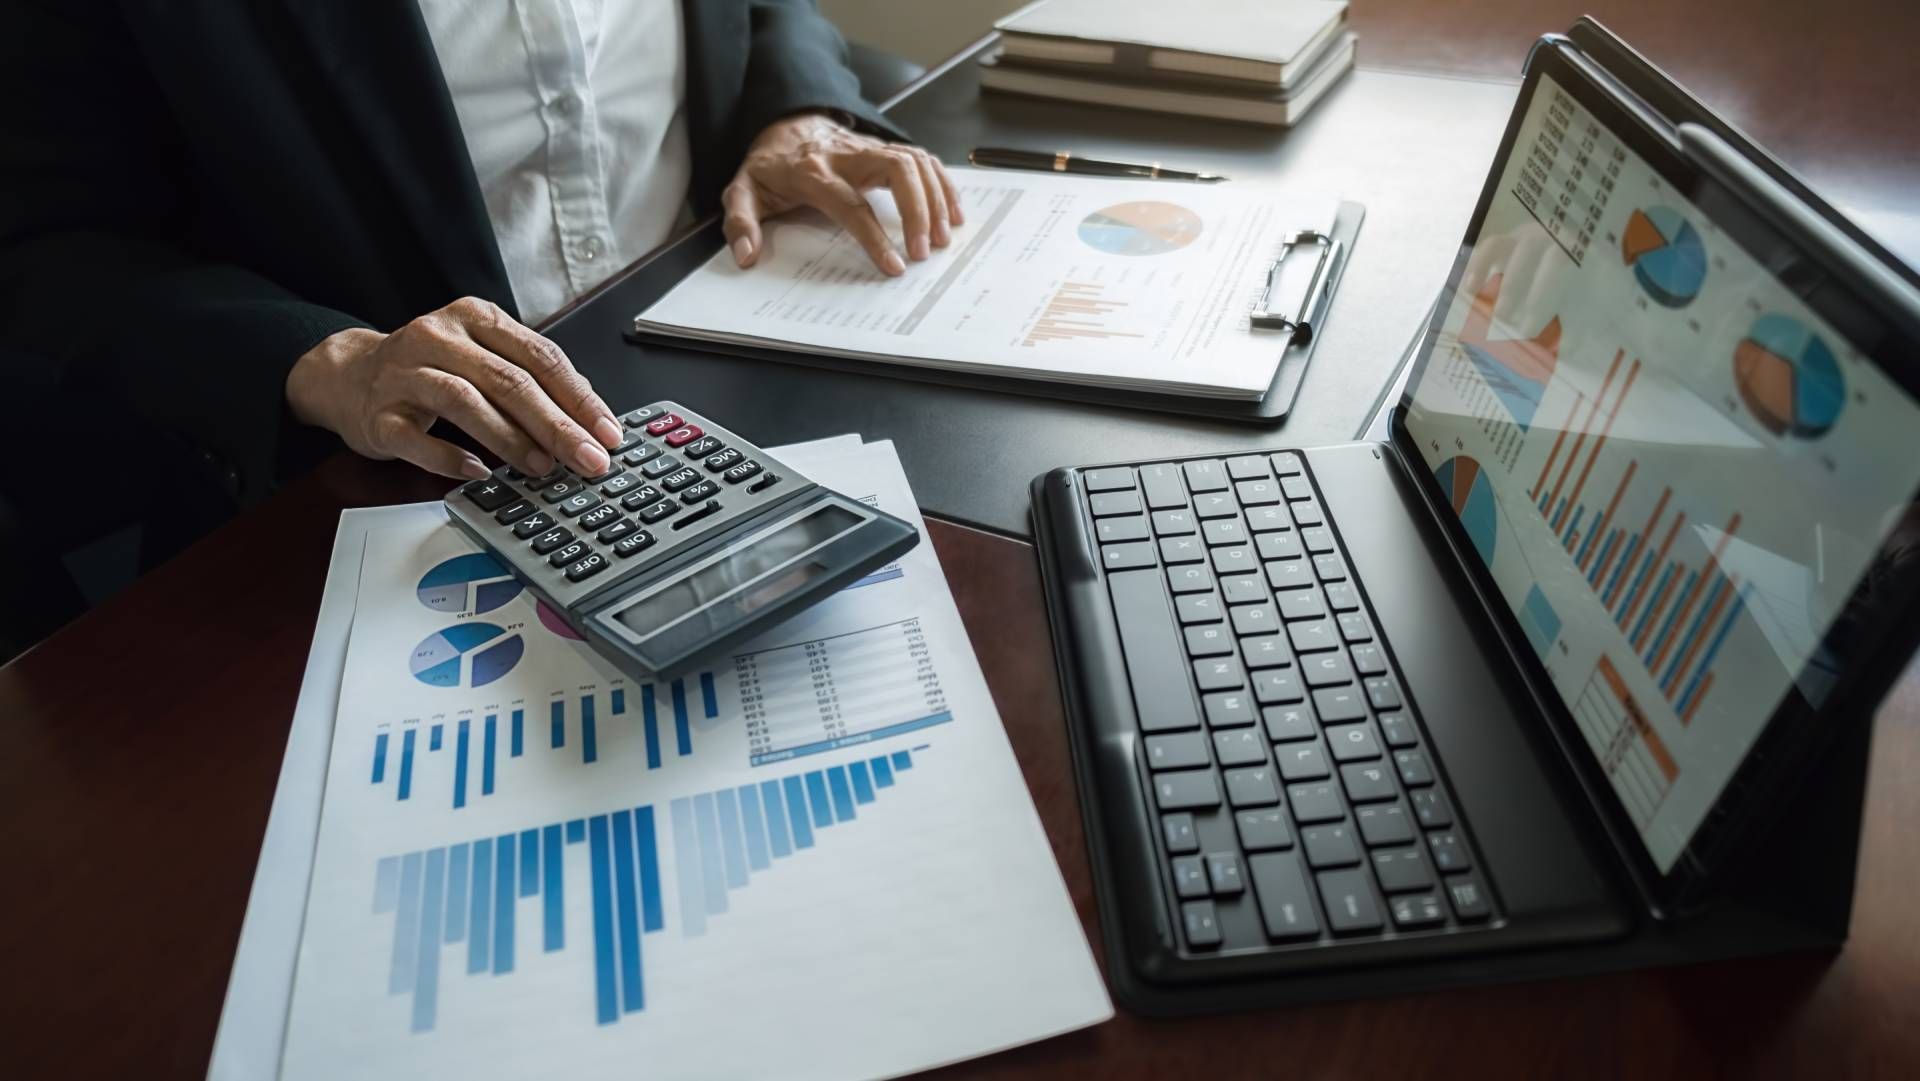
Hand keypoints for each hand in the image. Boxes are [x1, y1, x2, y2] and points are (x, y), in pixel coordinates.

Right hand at [286, 297, 622, 479]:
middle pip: (509, 380)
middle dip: (557, 425)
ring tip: (543, 467)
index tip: (608, 432)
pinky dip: (451, 458)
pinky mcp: (379, 414)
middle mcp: (439, 337)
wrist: (348, 376)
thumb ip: (530, 376)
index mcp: (474, 317)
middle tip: (589, 459)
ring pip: (466, 402)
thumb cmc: (429, 369)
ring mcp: (405, 375)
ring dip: (511, 439)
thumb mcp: (482, 356)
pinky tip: (480, 473)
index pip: (540, 356)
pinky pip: (417, 439)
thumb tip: (588, 412)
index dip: (579, 397)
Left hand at [721, 113, 964, 276]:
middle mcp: (847, 156)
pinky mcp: (885, 148)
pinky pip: (922, 159)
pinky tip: (952, 212)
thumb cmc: (770, 166)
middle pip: (897, 170)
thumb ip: (740, 222)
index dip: (874, 236)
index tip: (894, 265)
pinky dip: (942, 184)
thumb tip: (747, 255)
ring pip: (915, 162)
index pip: (851, 204)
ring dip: (936, 199)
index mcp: (813, 172)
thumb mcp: (742, 192)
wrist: (784, 124)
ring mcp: (870, 148)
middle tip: (925, 250)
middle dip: (918, 210)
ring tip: (942, 238)